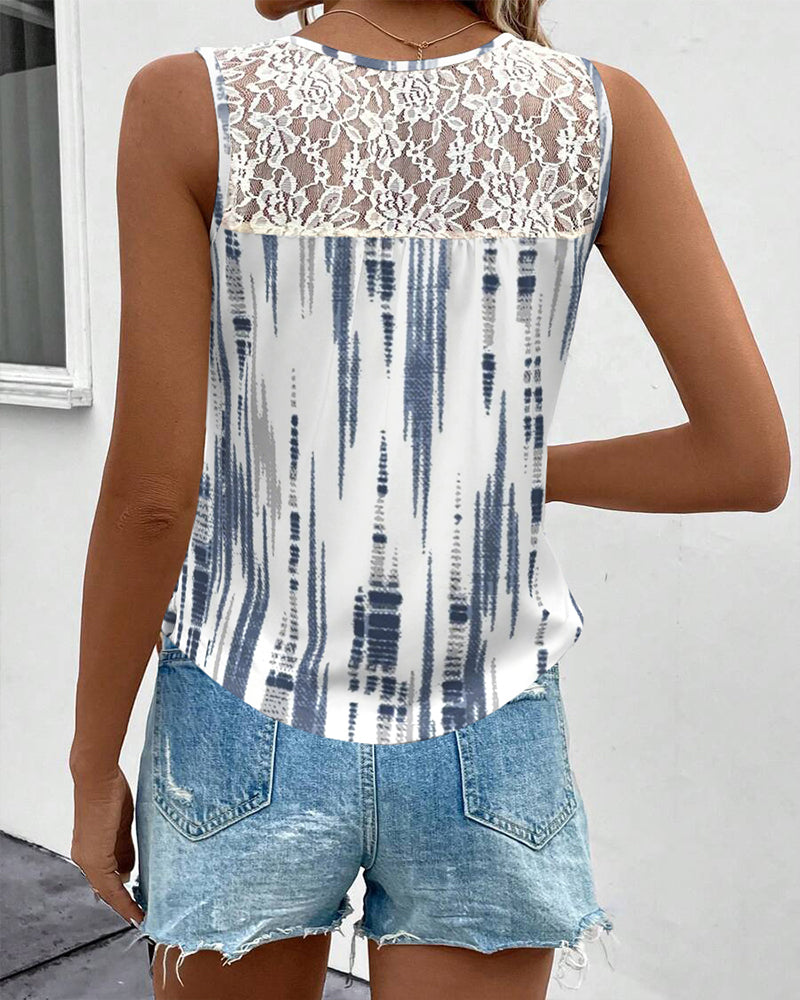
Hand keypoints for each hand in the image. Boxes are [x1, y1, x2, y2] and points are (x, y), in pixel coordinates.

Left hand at [70, 764, 144, 925]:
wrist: (98, 777)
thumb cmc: (110, 792)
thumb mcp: (121, 825)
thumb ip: (124, 849)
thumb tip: (128, 872)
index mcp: (91, 850)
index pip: (106, 881)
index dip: (121, 896)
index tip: (137, 906)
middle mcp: (85, 859)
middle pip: (106, 891)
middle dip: (124, 904)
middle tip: (143, 915)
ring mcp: (88, 860)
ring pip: (107, 891)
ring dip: (125, 903)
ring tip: (143, 915)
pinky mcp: (94, 858)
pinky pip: (110, 886)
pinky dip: (123, 899)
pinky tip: (136, 908)